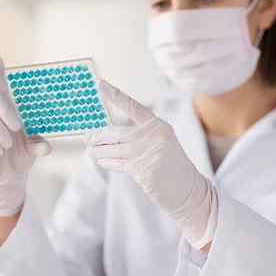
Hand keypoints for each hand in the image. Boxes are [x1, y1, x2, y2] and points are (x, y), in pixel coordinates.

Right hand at [0, 56, 51, 216]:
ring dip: (1, 131)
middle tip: (18, 125)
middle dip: (5, 109)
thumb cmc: (20, 156)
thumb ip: (39, 146)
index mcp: (8, 111)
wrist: (7, 178)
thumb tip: (47, 147)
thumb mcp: (33, 151)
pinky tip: (0, 150)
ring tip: (9, 145)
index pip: (0, 87)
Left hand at [86, 81, 217, 247]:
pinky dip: (107, 162)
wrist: (189, 191)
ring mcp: (147, 152)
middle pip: (117, 133)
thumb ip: (141, 139)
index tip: (100, 85)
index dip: (115, 95)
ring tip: (90, 150)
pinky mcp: (142, 169)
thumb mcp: (162, 145)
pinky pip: (117, 163)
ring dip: (98, 151)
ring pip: (113, 150)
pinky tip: (101, 160)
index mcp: (159, 126)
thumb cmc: (174, 169)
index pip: (133, 106)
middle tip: (86, 136)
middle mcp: (153, 136)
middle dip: (98, 136)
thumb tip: (111, 137)